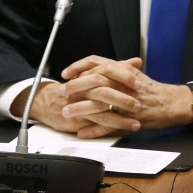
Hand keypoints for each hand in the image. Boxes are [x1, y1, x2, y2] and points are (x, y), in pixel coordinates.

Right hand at [9, 80, 134, 137]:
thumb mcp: (97, 74)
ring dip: (120, 119)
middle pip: (104, 91)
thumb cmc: (80, 89)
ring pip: (100, 112)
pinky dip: (110, 129)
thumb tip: (137, 61)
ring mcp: (79, 105)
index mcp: (90, 74)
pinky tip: (124, 131)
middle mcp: (83, 88)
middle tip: (139, 105)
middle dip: (123, 99)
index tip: (139, 83)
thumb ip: (118, 68)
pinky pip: (95, 126)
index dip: (125, 76)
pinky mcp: (76, 120)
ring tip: (136, 124)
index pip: (108, 70)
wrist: (53, 103)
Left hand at [62, 56, 192, 134]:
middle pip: (95, 81)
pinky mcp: (130, 118)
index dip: (79, 66)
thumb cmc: (153, 91)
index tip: (67, 73)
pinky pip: (109, 124)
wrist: (173, 103)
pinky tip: (83, 133)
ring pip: (99, 103)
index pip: (98, 63)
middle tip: (63, 92)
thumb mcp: (134, 76)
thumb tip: (96, 71)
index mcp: (124, 72)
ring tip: (67, 113)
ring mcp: (127, 101)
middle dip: (75, 87)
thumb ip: (117, 72)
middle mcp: (125, 83)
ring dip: (80, 109)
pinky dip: (94, 130)